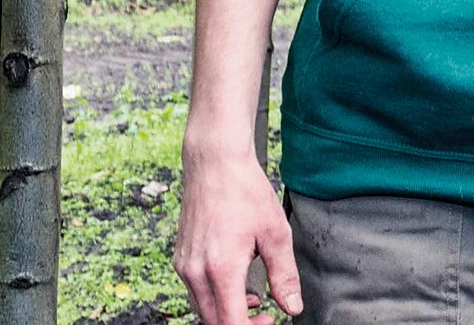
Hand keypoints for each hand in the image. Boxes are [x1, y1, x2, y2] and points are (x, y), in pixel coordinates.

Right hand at [173, 147, 300, 324]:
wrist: (214, 165)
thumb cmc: (246, 193)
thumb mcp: (276, 234)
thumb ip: (284, 276)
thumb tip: (293, 308)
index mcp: (220, 268)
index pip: (229, 322)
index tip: (270, 320)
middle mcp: (195, 271)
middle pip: (212, 320)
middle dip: (239, 323)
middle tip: (266, 316)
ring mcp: (184, 265)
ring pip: (201, 308)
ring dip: (226, 312)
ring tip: (254, 300)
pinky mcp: (181, 258)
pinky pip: (195, 291)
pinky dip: (214, 297)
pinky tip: (236, 284)